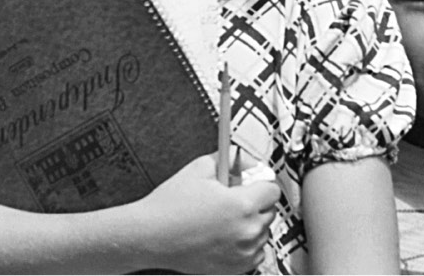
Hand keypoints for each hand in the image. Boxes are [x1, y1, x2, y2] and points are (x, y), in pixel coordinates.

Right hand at [137, 154, 276, 274]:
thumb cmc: (170, 206)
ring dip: (250, 223)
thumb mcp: (199, 168)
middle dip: (254, 202)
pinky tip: (222, 234)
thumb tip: (244, 159)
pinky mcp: (236, 268)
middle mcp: (247, 231)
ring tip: (222, 218)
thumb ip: (229, 158)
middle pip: (269, 211)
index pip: (272, 190)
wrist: (151, 236)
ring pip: (262, 232)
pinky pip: (254, 252)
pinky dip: (244, 244)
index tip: (251, 182)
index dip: (260, 182)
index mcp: (242, 205)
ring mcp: (243, 253)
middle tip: (231, 198)